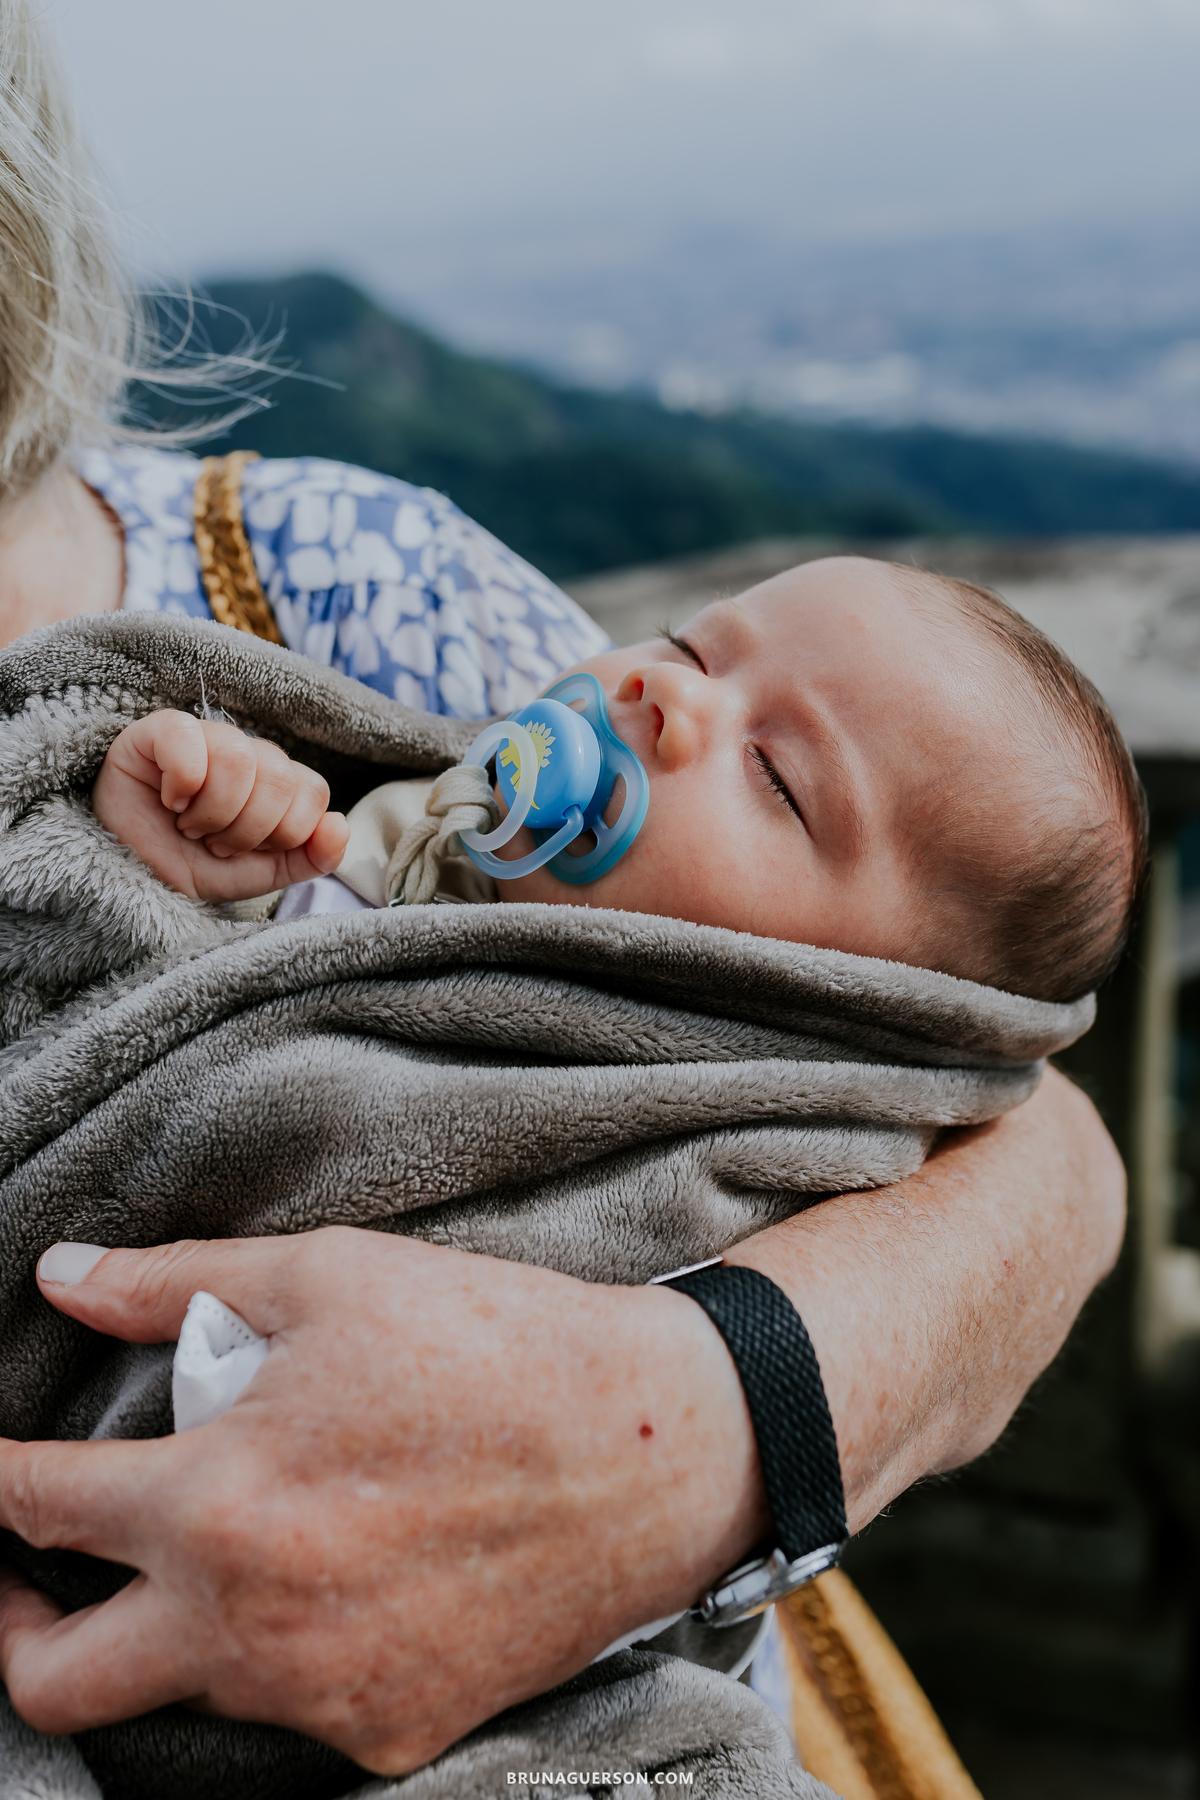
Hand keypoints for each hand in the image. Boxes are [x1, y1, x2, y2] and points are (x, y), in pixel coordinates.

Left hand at [0, 1068, 1123, 1767]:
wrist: (656, 1449)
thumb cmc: (493, 1345)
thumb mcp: (330, 1276)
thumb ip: (178, 1282)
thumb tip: (64, 1273)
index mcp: (216, 1501)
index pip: (34, 1506)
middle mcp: (248, 1623)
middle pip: (50, 1682)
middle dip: (11, 1625)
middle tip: (35, 1570)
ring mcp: (318, 1695)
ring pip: (175, 1696)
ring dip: (163, 1626)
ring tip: (218, 1541)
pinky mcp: (389, 1733)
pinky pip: (291, 1709)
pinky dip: (280, 1649)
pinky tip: (334, 1577)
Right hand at [92, 710, 349, 901]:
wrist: (126, 874)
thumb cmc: (189, 865)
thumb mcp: (257, 875)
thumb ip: (309, 857)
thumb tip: (340, 825)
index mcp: (278, 783)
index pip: (313, 791)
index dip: (284, 832)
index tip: (246, 850)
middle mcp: (249, 754)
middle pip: (280, 778)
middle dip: (245, 830)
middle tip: (211, 841)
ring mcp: (207, 738)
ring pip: (240, 758)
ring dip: (212, 811)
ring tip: (188, 824)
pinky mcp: (161, 730)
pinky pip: (188, 736)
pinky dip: (183, 780)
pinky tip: (170, 798)